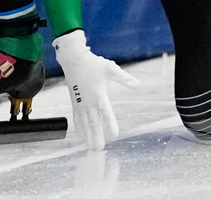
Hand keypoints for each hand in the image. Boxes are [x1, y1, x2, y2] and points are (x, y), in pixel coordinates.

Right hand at [53, 30, 138, 149]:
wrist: (73, 60)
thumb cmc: (93, 64)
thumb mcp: (110, 69)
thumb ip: (124, 78)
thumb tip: (137, 84)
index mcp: (99, 95)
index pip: (106, 113)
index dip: (110, 124)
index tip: (115, 134)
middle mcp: (88, 102)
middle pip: (93, 123)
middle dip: (96, 136)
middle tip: (99, 149)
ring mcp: (80, 103)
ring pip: (84, 123)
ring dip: (87, 136)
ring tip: (90, 147)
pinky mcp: (74, 102)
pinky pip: (76, 118)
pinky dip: (78, 128)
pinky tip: (80, 136)